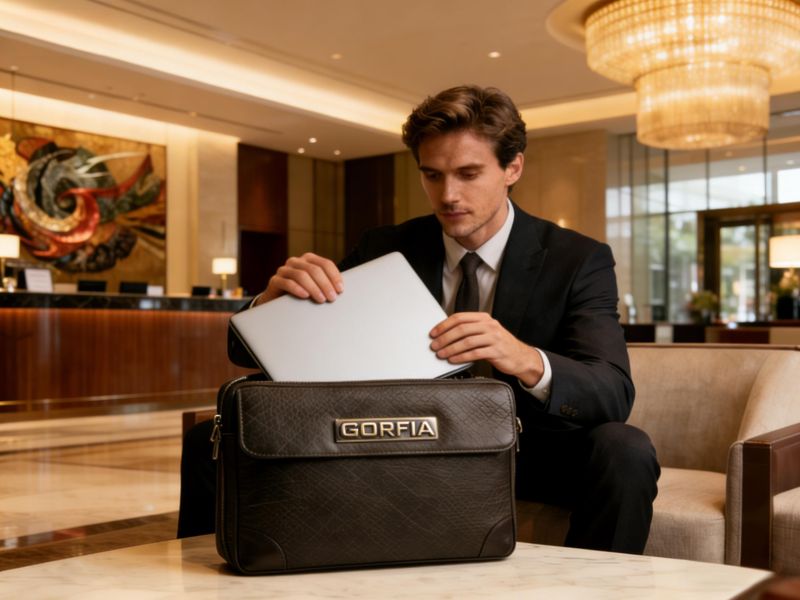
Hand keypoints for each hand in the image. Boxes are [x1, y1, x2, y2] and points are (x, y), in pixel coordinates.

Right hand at [254, 253, 342, 305]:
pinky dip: (297, 289)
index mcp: (308, 259)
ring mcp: (284, 270)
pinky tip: (305, 296)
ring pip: (301, 275)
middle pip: (314, 269)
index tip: (340, 290)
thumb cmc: (300, 293)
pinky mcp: (275, 280)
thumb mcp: (315, 286)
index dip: (334, 276)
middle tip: (332, 298)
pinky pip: (287, 282)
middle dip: (325, 284)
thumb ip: (325, 283)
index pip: (325, 264)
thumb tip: (341, 290)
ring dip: (314, 288)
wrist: (277, 301)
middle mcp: (296, 262)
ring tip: (321, 299)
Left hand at [429, 312, 543, 386]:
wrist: (521, 357)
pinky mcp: (496, 351)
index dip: (444, 325)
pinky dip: (461, 357)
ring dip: (451, 348)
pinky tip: (453, 360)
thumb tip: (446, 333)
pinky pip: (474, 353)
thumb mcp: (486, 332)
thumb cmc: (500, 345)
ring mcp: (494, 338)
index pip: (460, 317)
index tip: (434, 333)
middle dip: (444, 338)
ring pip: (467, 341)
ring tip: (441, 354)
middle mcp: (489, 326)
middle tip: (434, 345)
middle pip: (461, 329)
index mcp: (484, 318)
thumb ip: (470, 330)